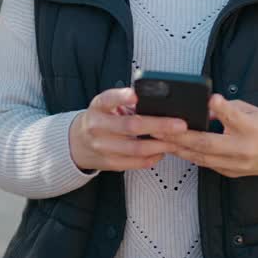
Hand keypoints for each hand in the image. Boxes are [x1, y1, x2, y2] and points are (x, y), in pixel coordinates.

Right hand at [69, 88, 187, 171]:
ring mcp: (102, 147)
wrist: (77, 143)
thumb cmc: (100, 119)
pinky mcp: (109, 163)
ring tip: (176, 140)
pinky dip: (152, 157)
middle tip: (180, 125)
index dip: (121, 97)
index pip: (108, 99)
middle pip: (130, 126)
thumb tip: (158, 100)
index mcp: (98, 107)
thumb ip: (125, 102)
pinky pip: (134, 163)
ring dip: (160, 145)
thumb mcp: (106, 105)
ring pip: (135, 149)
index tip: (136, 94)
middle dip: (158, 125)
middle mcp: (97, 127)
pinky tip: (162, 151)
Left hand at [154, 94, 257, 178]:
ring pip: (202, 158)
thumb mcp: (252, 111)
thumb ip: (228, 110)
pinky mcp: (232, 174)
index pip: (234, 116)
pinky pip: (206, 164)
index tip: (211, 99)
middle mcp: (243, 148)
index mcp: (252, 127)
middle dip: (181, 136)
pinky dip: (190, 156)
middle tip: (160, 128)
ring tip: (160, 140)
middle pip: (208, 143)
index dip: (222, 108)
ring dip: (179, 149)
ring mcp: (237, 164)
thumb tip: (201, 109)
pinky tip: (175, 149)